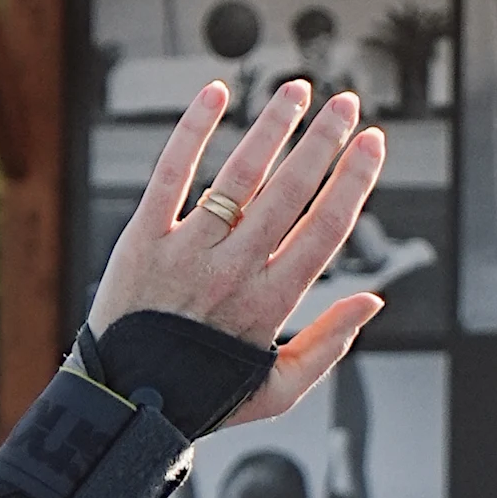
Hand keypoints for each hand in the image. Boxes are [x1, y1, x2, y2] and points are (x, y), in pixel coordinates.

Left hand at [85, 79, 386, 415]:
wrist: (123, 406)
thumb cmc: (204, 395)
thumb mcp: (279, 390)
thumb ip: (329, 345)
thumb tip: (374, 300)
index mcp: (271, 305)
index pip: (327, 228)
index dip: (355, 179)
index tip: (374, 144)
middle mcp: (233, 272)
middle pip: (291, 191)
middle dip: (325, 140)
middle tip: (347, 104)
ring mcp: (186, 252)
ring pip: (240, 175)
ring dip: (273, 126)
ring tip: (296, 91)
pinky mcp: (142, 238)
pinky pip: (171, 173)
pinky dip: (193, 130)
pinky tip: (216, 93)